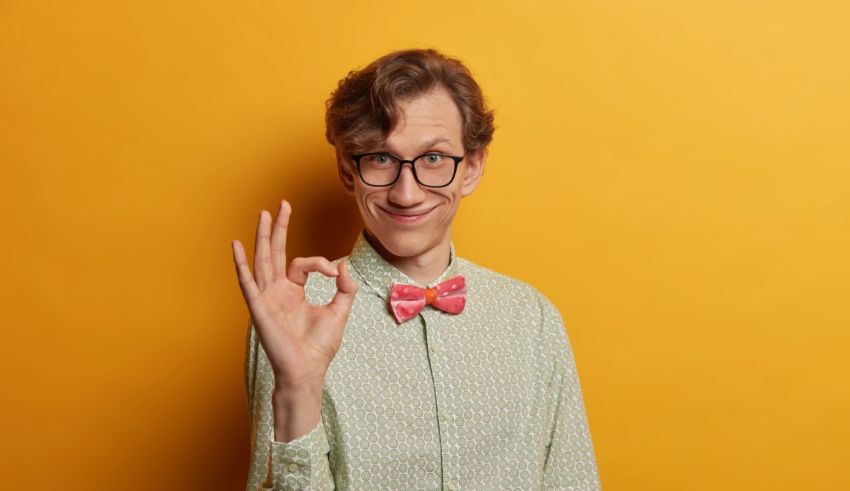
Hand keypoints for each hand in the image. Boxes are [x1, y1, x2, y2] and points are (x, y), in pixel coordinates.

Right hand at [231, 199, 356, 391]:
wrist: (307, 370)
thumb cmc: (319, 347)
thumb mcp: (339, 311)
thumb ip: (345, 288)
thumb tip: (343, 264)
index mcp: (293, 291)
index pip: (302, 263)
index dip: (320, 263)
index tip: (335, 272)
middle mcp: (277, 291)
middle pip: (275, 253)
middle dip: (279, 228)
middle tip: (283, 205)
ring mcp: (266, 298)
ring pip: (262, 261)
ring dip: (262, 237)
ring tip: (264, 215)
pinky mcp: (259, 307)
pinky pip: (247, 282)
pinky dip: (241, 264)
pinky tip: (236, 246)